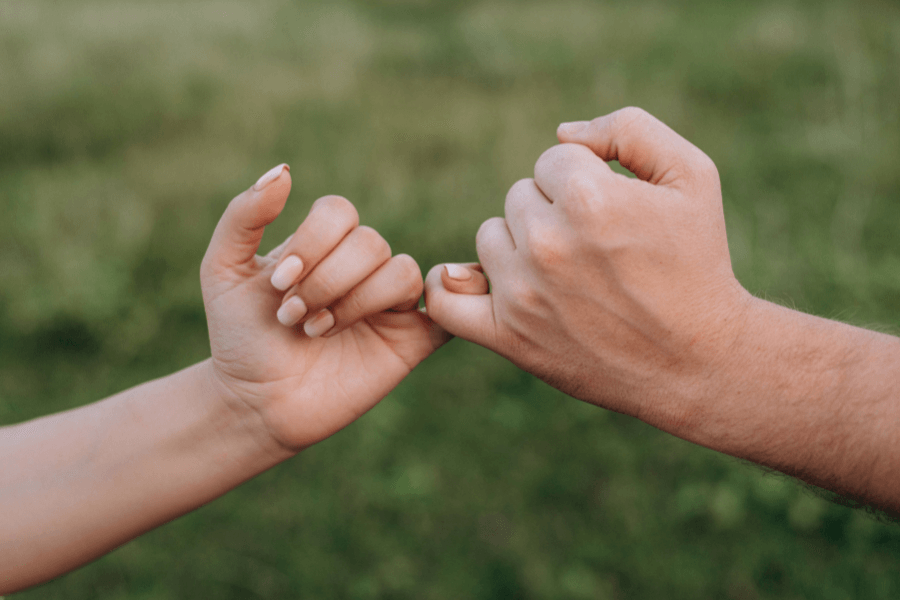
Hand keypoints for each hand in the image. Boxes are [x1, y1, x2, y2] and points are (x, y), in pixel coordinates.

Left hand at [201, 165, 452, 450]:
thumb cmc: (240, 338)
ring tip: (318, 332)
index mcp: (323, 246)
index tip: (278, 284)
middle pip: (370, 243)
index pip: (339, 212)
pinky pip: (444, 311)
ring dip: (356, 301)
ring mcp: (388, 304)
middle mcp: (360, 269)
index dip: (313, 242)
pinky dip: (438, 306)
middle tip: (293, 317)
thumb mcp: (223, 271)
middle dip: (326, 281)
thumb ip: (244, 216)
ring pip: (403, 272)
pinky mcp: (411, 341)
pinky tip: (386, 324)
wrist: (255, 403)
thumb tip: (284, 170)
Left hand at [425, 108, 753, 428]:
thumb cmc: (697, 263)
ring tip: (568, 275)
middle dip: (554, 212)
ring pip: (490, 237)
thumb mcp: (692, 175)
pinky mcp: (508, 335)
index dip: (586, 181)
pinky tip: (471, 282)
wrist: (697, 361)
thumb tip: (563, 134)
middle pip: (519, 196)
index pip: (553, 161)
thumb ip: (629, 130)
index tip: (612, 214)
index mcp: (589, 198)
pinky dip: (452, 288)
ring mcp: (523, 293)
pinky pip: (446, 301)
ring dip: (520, 247)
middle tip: (595, 250)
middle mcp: (548, 244)